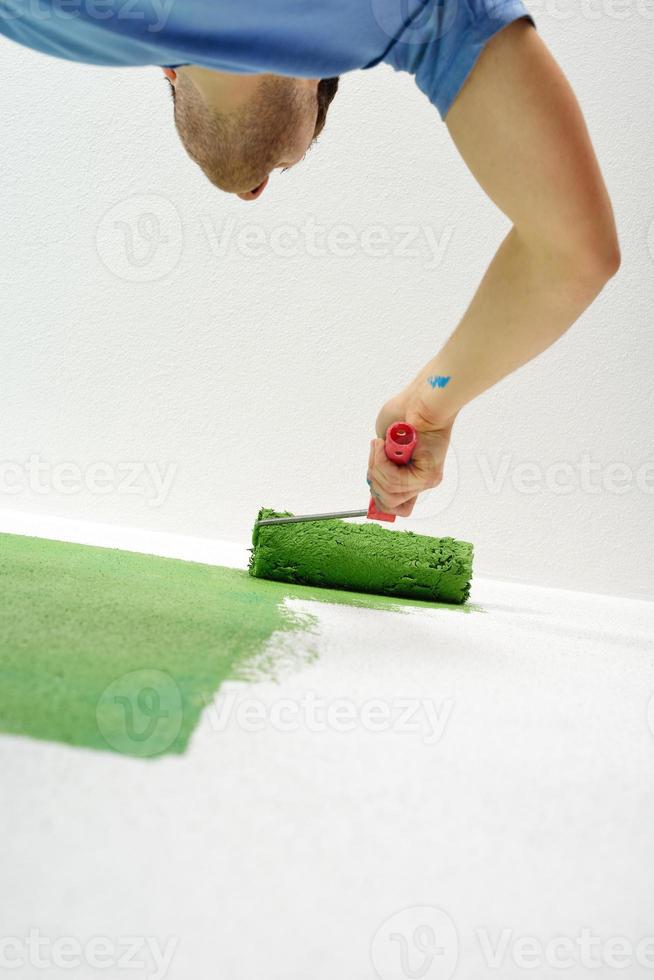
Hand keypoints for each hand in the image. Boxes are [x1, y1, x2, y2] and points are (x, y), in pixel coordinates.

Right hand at [367, 389, 455, 517]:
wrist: (421, 402)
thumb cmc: (403, 416)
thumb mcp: (383, 446)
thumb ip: (380, 466)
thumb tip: (372, 483)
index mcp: (413, 478)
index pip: (398, 508)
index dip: (380, 499)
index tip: (372, 481)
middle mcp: (421, 482)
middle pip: (387, 503)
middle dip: (374, 477)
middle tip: (377, 452)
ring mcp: (426, 481)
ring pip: (389, 492)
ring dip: (377, 466)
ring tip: (381, 445)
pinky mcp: (427, 476)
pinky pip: (394, 481)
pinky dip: (382, 462)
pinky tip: (384, 445)